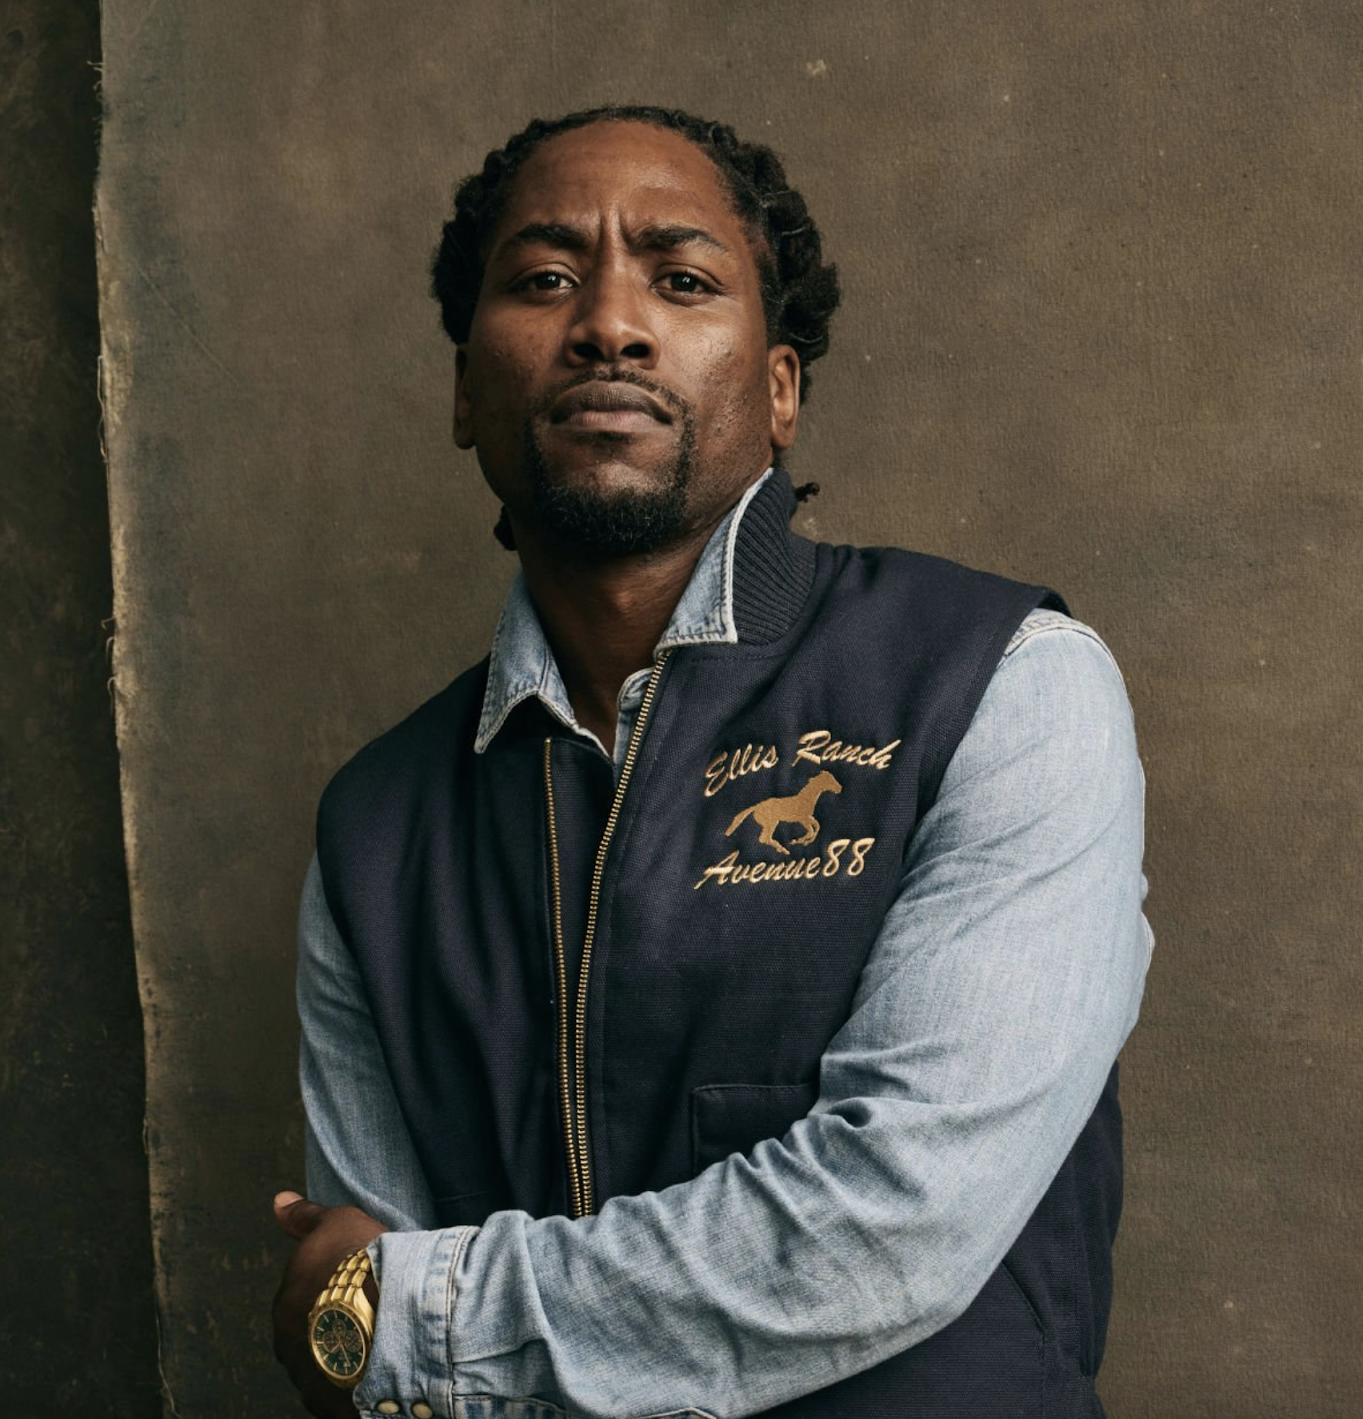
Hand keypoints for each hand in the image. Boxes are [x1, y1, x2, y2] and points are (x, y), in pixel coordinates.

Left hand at [272, 1190, 385, 1417]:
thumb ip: (305, 1217)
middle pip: (309, 1335)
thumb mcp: (335, 1222)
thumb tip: (279, 1202)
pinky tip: (380, 1365)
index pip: (301, 1299)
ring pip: (326, 1366)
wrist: (394, 1307)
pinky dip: (358, 1383)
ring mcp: (311, 1380)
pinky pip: (344, 1395)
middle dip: (332, 1326)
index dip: (331, 1290)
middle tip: (367, 1311)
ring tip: (378, 1341)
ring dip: (344, 1356)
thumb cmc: (362, 1261)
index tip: (356, 1285)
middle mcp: (289, 1345)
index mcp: (284, 1304)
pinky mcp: (335, 1406)